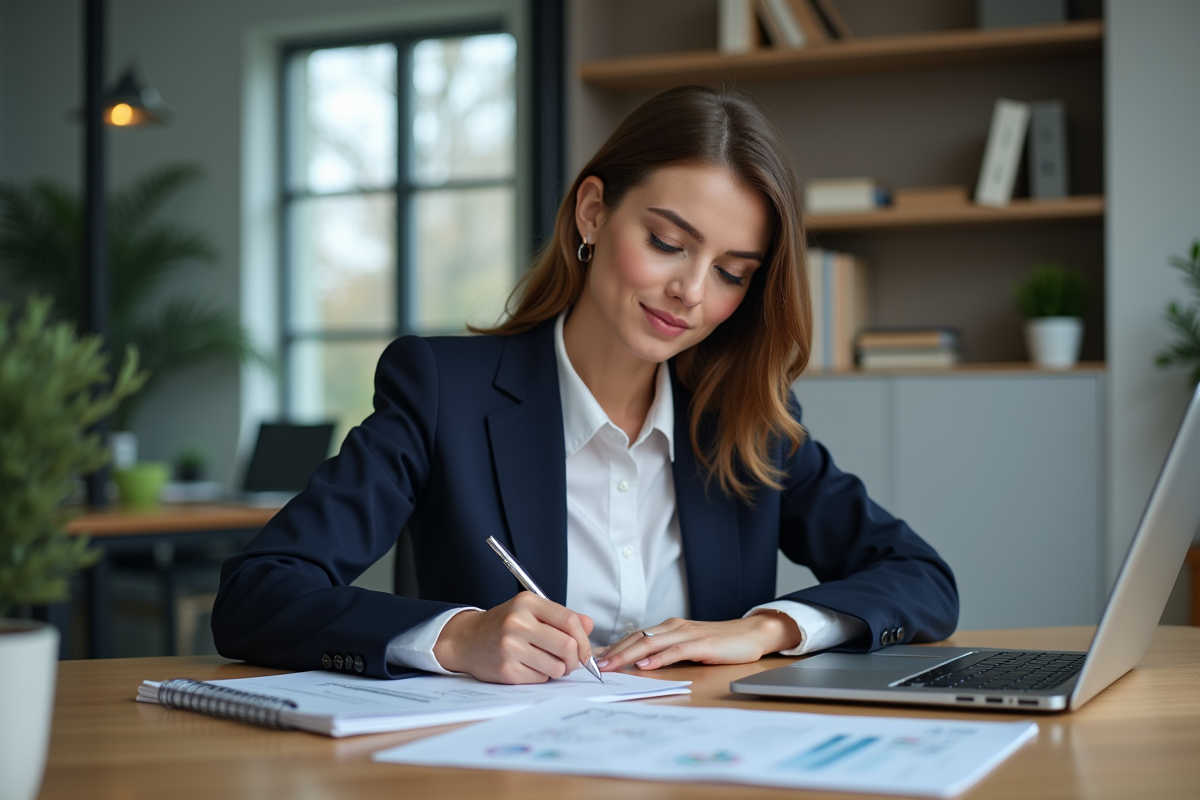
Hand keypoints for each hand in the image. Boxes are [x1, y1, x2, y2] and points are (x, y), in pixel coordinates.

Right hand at [432, 592, 594, 683]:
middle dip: (575, 659)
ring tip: (547, 663)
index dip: (584, 639)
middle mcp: (518, 623)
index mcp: (527, 603)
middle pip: (567, 646)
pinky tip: (529, 667)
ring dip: (558, 669)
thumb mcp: (529, 611)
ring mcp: (510, 647)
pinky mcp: (507, 670)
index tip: (586, 651)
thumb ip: (561, 617)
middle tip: (570, 661)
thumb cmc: (502, 625)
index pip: (569, 621)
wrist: (466, 640)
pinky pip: (540, 679)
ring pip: (556, 667)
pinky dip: (541, 676)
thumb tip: (589, 626)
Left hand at [596, 613, 800, 671]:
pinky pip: (676, 650)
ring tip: (611, 666)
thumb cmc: (718, 643)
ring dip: (629, 655)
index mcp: (668, 628)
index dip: (613, 647)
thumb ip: (664, 651)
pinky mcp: (702, 644)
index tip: (594, 660)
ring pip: (651, 643)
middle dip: (614, 653)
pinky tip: (646, 666)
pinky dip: (659, 658)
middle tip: (593, 666)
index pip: (634, 637)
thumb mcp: (686, 646)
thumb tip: (638, 664)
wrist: (750, 635)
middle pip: (637, 638)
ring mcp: (688, 634)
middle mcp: (674, 627)